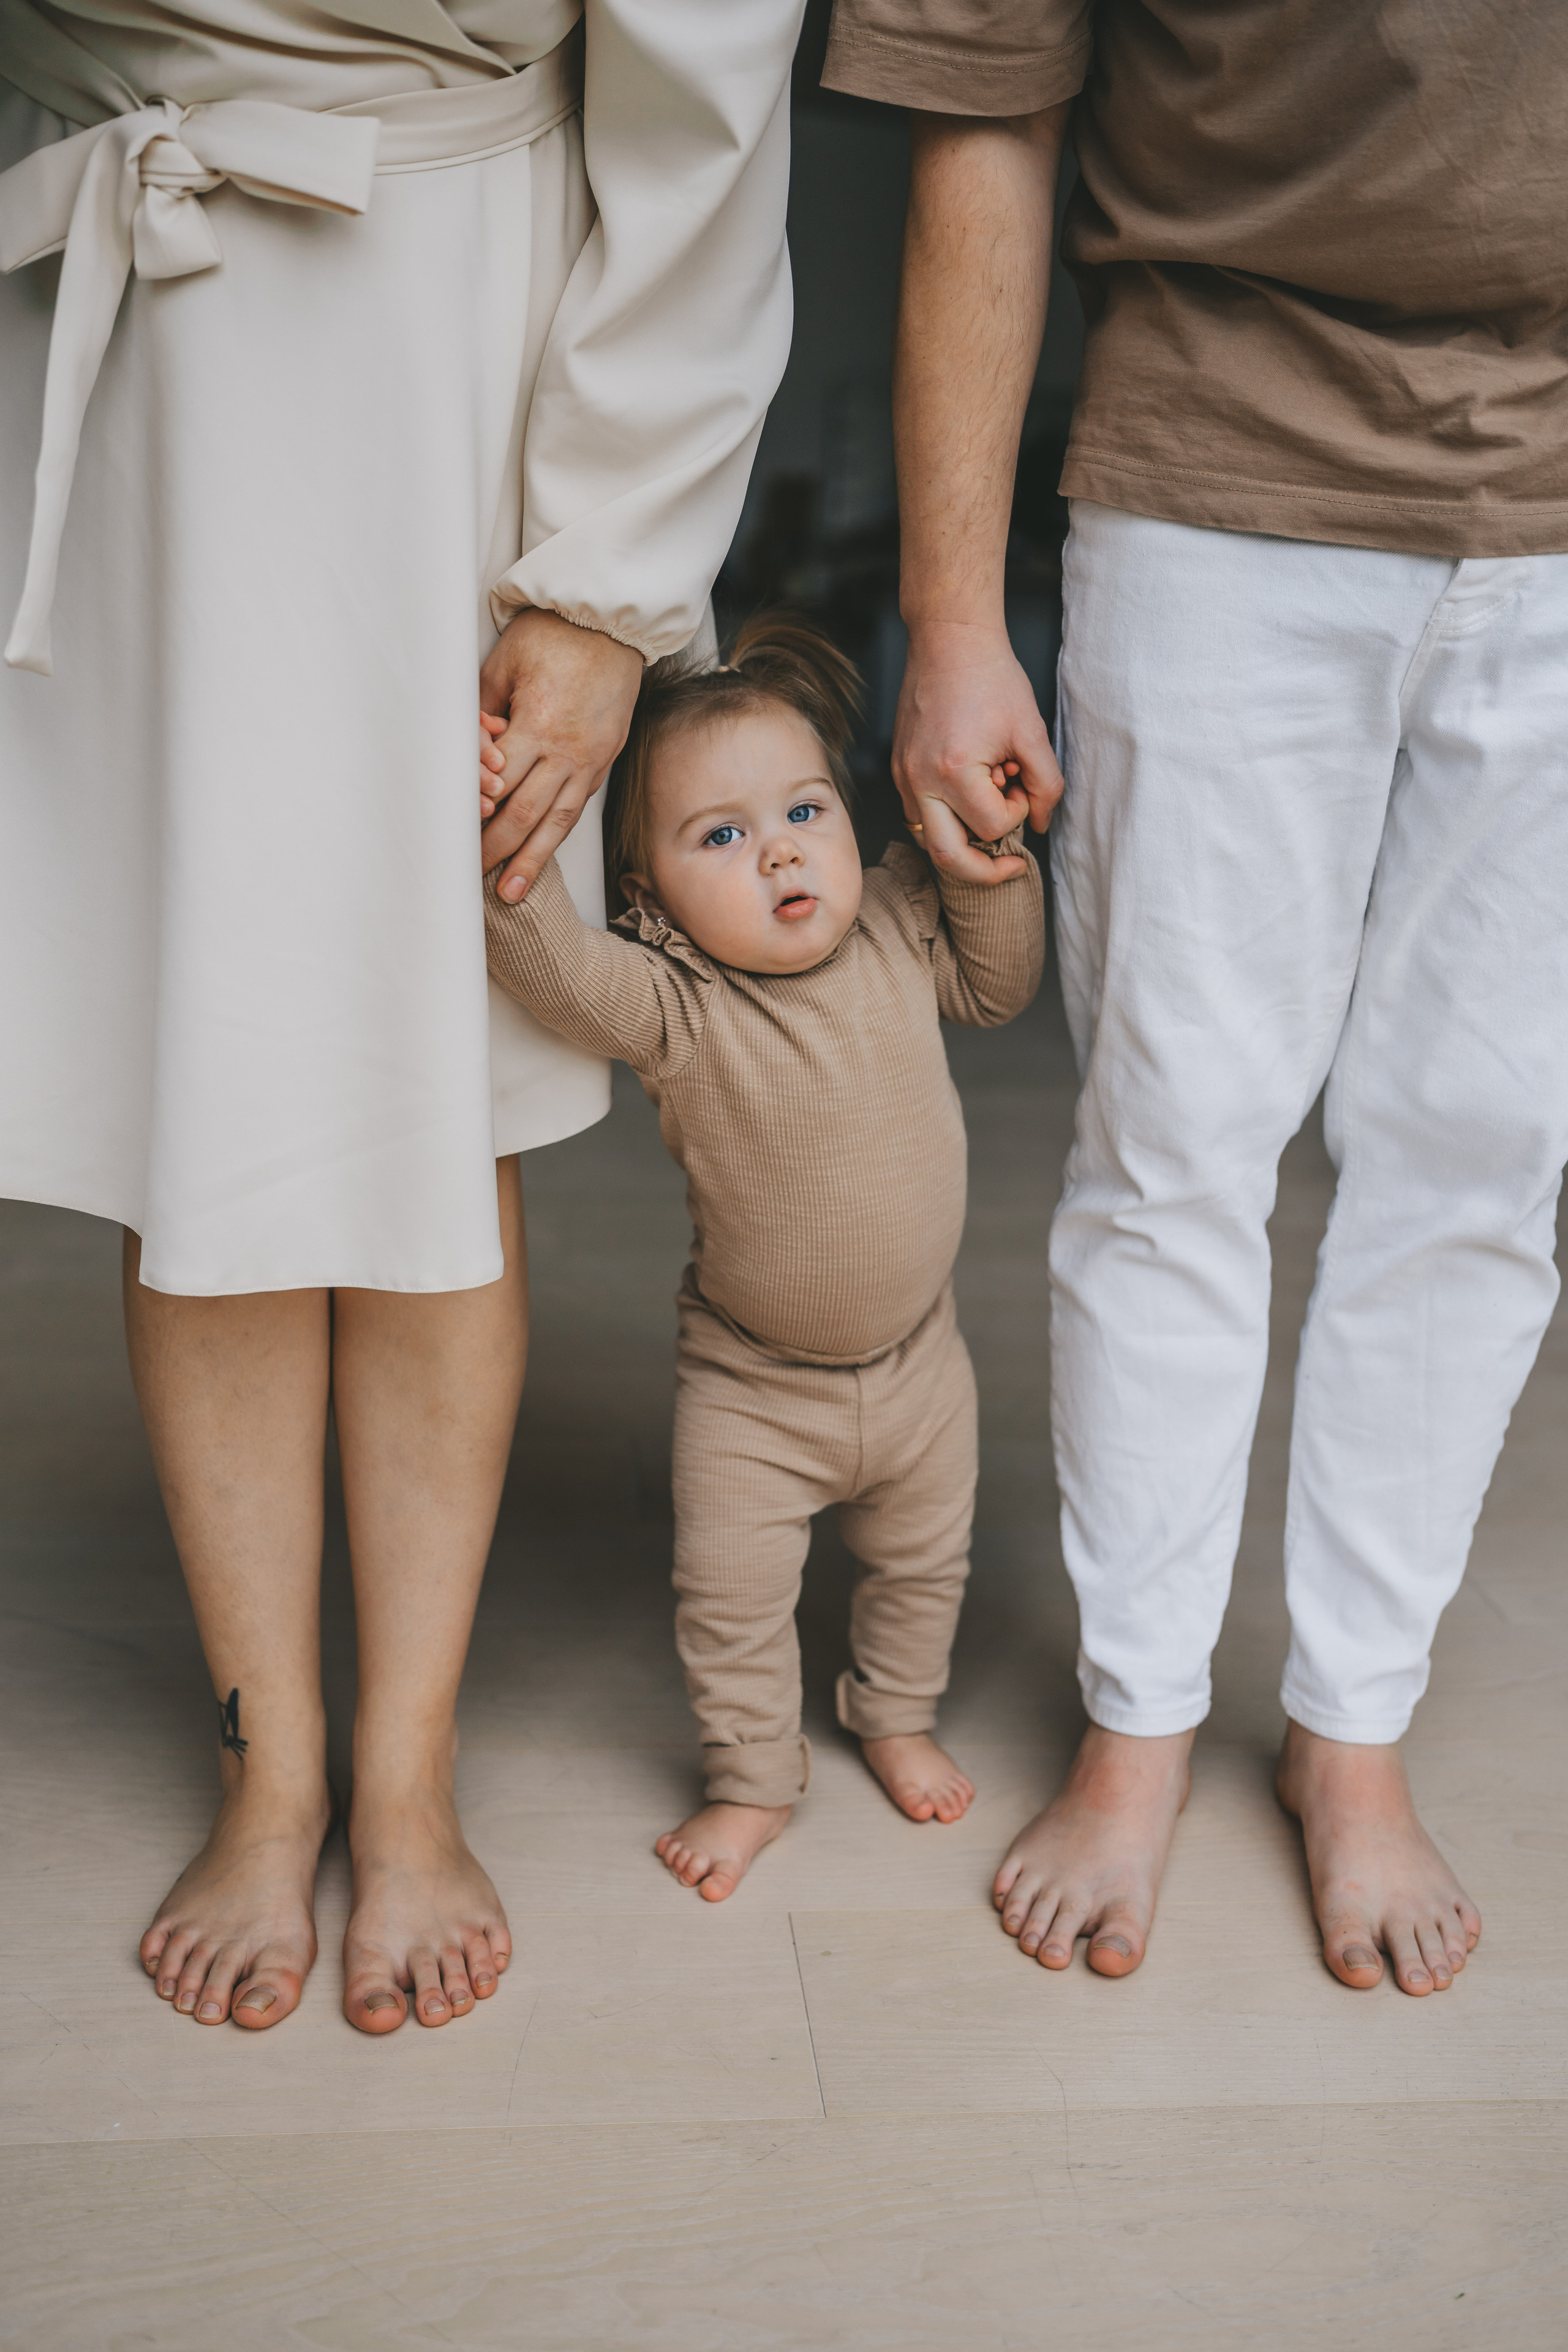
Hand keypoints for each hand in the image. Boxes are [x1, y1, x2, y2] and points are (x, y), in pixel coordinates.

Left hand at [479, 608, 643, 900]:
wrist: (610, 622)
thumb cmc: (552, 636)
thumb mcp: (501, 665)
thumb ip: (481, 712)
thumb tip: (466, 754)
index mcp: (537, 724)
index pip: (497, 785)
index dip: (473, 816)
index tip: (452, 839)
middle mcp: (566, 751)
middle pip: (525, 814)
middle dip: (496, 851)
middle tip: (472, 878)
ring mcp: (589, 760)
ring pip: (556, 822)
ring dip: (531, 859)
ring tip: (511, 891)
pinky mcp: (604, 760)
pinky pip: (576, 807)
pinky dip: (555, 836)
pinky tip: (540, 853)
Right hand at [893, 619, 1062, 883]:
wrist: (949, 639)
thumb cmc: (991, 676)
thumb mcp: (1031, 731)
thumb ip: (1046, 784)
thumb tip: (1040, 825)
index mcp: (953, 771)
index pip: (990, 828)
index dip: (1017, 813)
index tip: (1021, 783)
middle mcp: (919, 780)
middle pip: (947, 857)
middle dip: (984, 870)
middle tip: (1010, 866)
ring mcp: (903, 776)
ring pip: (929, 839)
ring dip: (963, 840)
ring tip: (989, 808)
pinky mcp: (899, 768)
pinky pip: (919, 814)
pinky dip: (946, 818)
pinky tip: (968, 793)